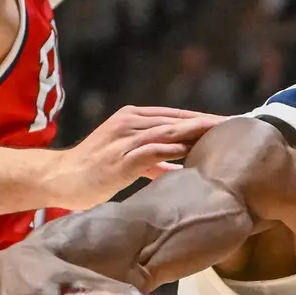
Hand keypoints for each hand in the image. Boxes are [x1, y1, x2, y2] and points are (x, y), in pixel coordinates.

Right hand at [52, 105, 221, 210]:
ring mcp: (124, 139)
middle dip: (207, 123)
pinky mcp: (120, 159)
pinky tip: (191, 153)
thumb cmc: (94, 171)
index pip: (175, 116)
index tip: (229, 125)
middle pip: (177, 120)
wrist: (60, 178)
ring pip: (167, 131)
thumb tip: (179, 168)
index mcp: (132, 118)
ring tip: (221, 134)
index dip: (202, 120)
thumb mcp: (128, 161)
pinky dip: (172, 151)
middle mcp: (129, 122)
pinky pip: (151, 151)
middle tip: (236, 126)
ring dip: (196, 131)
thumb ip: (153, 161)